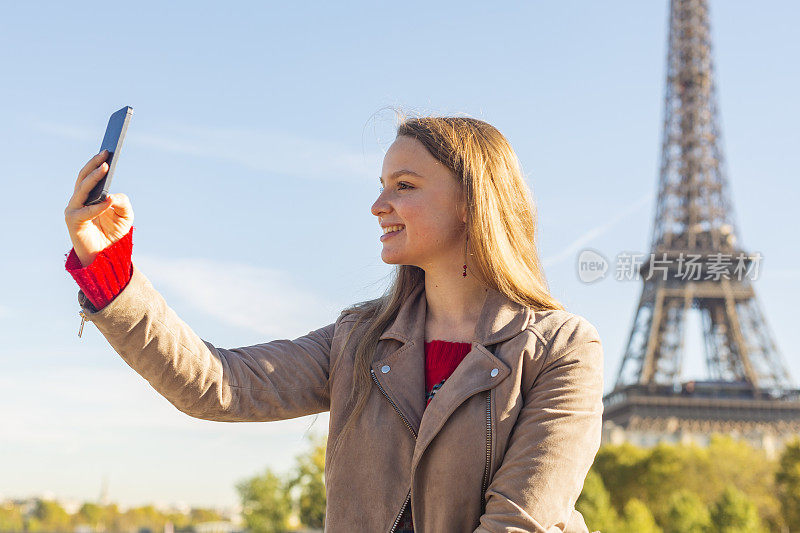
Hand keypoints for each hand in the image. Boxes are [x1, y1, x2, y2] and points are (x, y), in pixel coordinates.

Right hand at [65, 150, 133, 266]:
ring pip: (82, 190)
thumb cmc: (114, 234)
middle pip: (83, 178)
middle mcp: (78, 200)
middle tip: (106, 153)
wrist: (106, 256)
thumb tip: (113, 195)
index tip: (107, 150)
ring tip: (105, 168)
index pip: (90, 176)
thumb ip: (123, 203)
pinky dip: (96, 206)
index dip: (96, 163)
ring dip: (93, 178)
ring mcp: (73, 210)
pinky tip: (108, 200)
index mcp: (89, 196)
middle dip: (94, 164)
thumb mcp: (126, 216)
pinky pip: (85, 212)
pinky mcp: (73, 222)